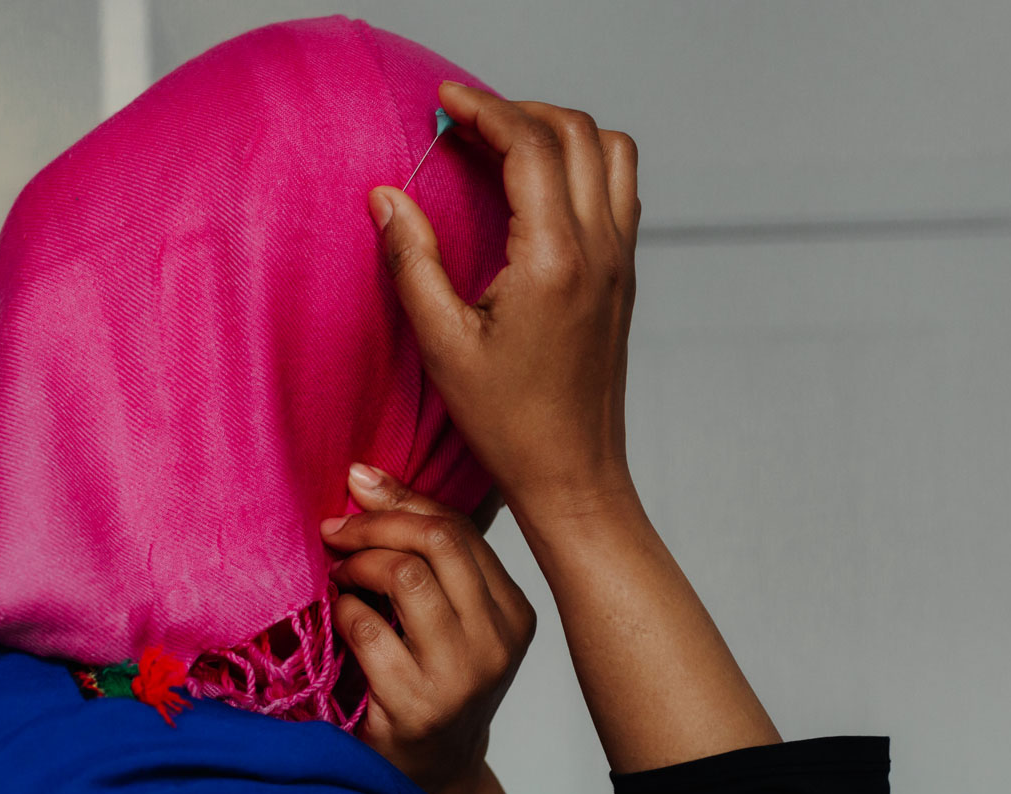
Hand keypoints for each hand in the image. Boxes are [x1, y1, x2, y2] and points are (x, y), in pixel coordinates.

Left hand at [319, 464, 536, 793]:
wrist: (432, 775)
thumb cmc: (432, 686)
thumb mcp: (448, 621)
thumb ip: (427, 559)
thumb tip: (365, 477)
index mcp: (514, 612)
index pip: (460, 529)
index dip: (402, 500)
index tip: (357, 489)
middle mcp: (497, 640)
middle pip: (438, 541)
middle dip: (375, 522)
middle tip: (335, 530)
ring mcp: (462, 675)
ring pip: (406, 576)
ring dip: (358, 563)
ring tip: (338, 573)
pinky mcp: (418, 705)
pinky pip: (369, 629)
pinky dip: (344, 611)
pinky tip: (339, 616)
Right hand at [368, 81, 641, 526]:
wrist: (572, 474)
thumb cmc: (510, 425)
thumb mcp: (444, 345)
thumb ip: (412, 262)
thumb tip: (386, 198)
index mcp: (554, 259)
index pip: (530, 144)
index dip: (484, 109)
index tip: (445, 102)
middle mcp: (599, 249)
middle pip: (575, 131)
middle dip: (519, 111)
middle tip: (467, 124)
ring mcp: (620, 262)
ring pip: (608, 152)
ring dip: (559, 132)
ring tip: (507, 147)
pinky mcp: (625, 278)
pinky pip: (619, 190)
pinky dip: (584, 165)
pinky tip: (541, 191)